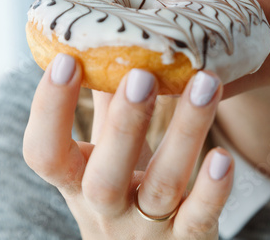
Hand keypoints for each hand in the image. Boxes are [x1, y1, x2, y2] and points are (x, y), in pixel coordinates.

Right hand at [23, 53, 233, 238]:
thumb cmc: (122, 193)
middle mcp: (106, 210)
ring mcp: (147, 229)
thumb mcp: (104, 157)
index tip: (67, 59)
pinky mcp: (187, 239)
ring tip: (205, 85)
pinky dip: (212, 189)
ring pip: (162, 186)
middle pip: (105, 177)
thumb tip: (107, 50)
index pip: (45, 154)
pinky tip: (224, 156)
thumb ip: (106, 110)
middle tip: (142, 75)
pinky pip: (199, 218)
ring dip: (184, 134)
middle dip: (124, 124)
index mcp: (77, 182)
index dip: (50, 110)